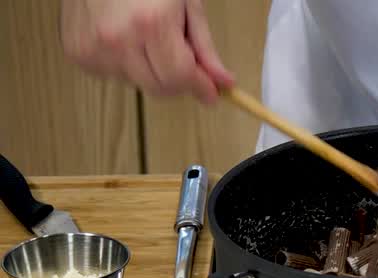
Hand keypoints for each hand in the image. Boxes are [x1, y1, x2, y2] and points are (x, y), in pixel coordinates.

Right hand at [60, 0, 232, 103]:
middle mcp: (118, 39)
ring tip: (146, 36)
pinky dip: (125, 65)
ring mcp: (93, 48)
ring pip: (137, 84)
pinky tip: (124, 38)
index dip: (201, 87)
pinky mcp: (77, 52)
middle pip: (159, 88)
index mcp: (151, 24)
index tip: (212, 92)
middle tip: (180, 56)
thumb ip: (204, 47)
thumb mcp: (185, 3)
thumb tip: (223, 83)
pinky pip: (112, 76)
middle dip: (177, 80)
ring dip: (149, 70)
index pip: (181, 77)